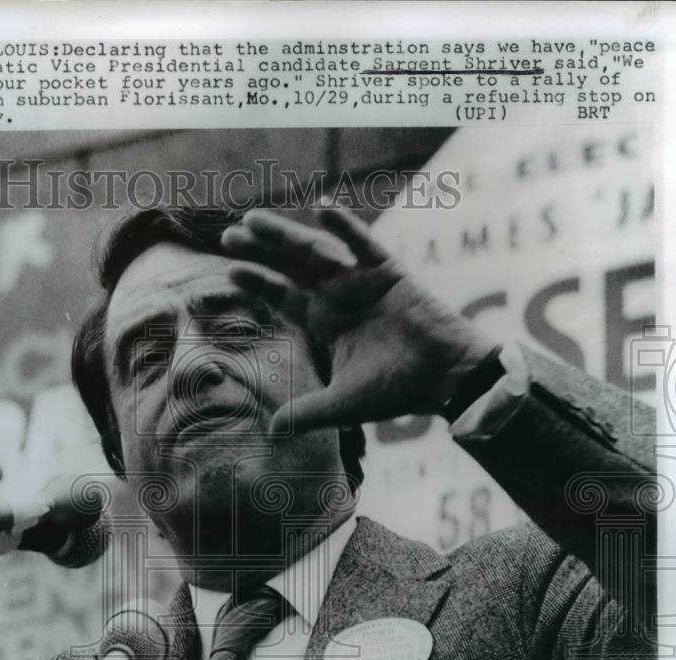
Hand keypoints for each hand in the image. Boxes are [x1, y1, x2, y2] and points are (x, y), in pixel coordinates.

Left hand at [221, 206, 497, 434]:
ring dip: (286, 235)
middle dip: (261, 251)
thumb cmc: (398, 389)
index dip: (258, 282)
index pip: (283, 296)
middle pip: (291, 267)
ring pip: (317, 251)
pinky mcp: (390, 272)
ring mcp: (362, 281)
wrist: (446, 379)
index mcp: (325, 321)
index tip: (230, 271)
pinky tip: (322, 208)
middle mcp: (339, 296)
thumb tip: (269, 433)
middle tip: (228, 236)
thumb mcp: (342, 404)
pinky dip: (345, 227)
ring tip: (254, 220)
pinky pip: (364, 244)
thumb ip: (306, 413)